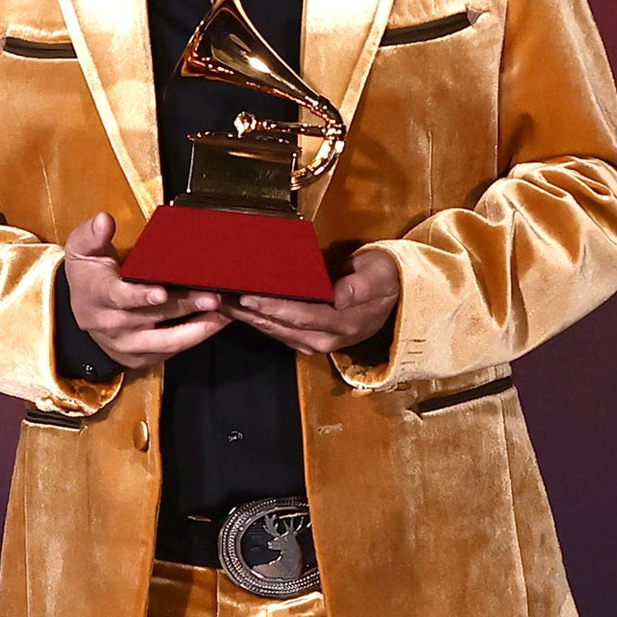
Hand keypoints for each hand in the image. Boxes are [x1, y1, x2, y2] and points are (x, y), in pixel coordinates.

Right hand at [59, 212, 232, 365]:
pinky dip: (195, 337)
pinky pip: (172, 351)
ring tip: (223, 312)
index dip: (140, 297)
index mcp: (98, 296)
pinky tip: (215, 323)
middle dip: (185, 306)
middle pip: (153, 316)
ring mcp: (128, 343)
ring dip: (199, 328)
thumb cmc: (88, 277)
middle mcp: (113, 324)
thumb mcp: (81, 250)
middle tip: (212, 296)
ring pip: (167, 340)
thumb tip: (103, 220)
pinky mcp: (142, 356)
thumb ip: (92, 235)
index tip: (160, 293)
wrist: (83, 311)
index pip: (119, 298)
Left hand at [230, 243, 402, 360]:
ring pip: (274, 330)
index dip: (272, 306)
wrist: (396, 295)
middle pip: (279, 326)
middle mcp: (326, 338)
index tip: (247, 296)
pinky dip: (257, 319)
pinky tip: (240, 309)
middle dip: (248, 313)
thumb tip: (339, 295)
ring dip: (247, 318)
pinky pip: (277, 330)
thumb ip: (360, 286)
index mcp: (343, 323)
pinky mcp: (308, 338)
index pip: (300, 315)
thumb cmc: (385, 279)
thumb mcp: (380, 276)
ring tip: (221, 303)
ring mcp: (316, 341)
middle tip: (221, 298)